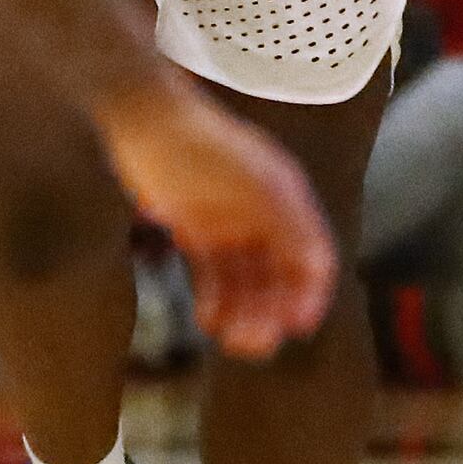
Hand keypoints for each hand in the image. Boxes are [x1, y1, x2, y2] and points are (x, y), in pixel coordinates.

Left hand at [94, 76, 337, 358]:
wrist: (143, 118)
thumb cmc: (198, 145)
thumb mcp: (250, 184)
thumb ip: (287, 220)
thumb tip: (319, 263)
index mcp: (285, 197)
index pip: (312, 255)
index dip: (311, 293)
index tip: (298, 326)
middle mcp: (263, 212)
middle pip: (279, 274)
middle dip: (271, 311)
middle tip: (253, 345)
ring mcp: (230, 220)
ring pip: (247, 279)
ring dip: (244, 311)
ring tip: (229, 340)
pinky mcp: (197, 227)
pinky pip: (215, 272)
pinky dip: (215, 298)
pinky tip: (208, 320)